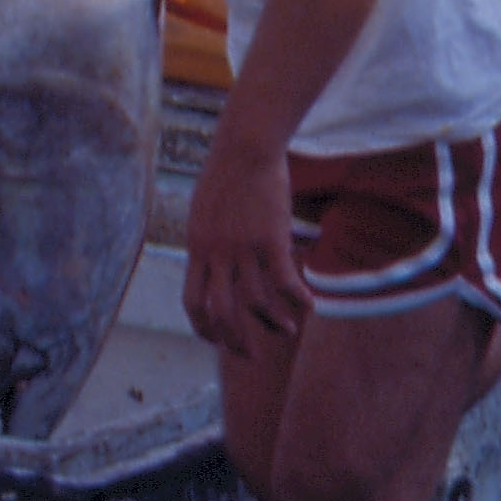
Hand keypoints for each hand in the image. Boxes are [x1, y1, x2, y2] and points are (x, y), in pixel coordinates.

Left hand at [180, 112, 311, 359]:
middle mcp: (216, 252)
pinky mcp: (270, 238)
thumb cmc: (226, 173)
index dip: (204, 328)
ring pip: (255, 302)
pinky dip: (297, 299)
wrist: (246, 145)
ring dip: (271, 324)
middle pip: (221, 312)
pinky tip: (309, 307)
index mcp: (196, 246)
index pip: (192, 302)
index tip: (218, 340)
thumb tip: (209, 261)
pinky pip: (284, 281)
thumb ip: (205, 240)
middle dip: (235, 340)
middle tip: (249, 355)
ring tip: (284, 332)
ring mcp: (243, 247)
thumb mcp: (202, 210)